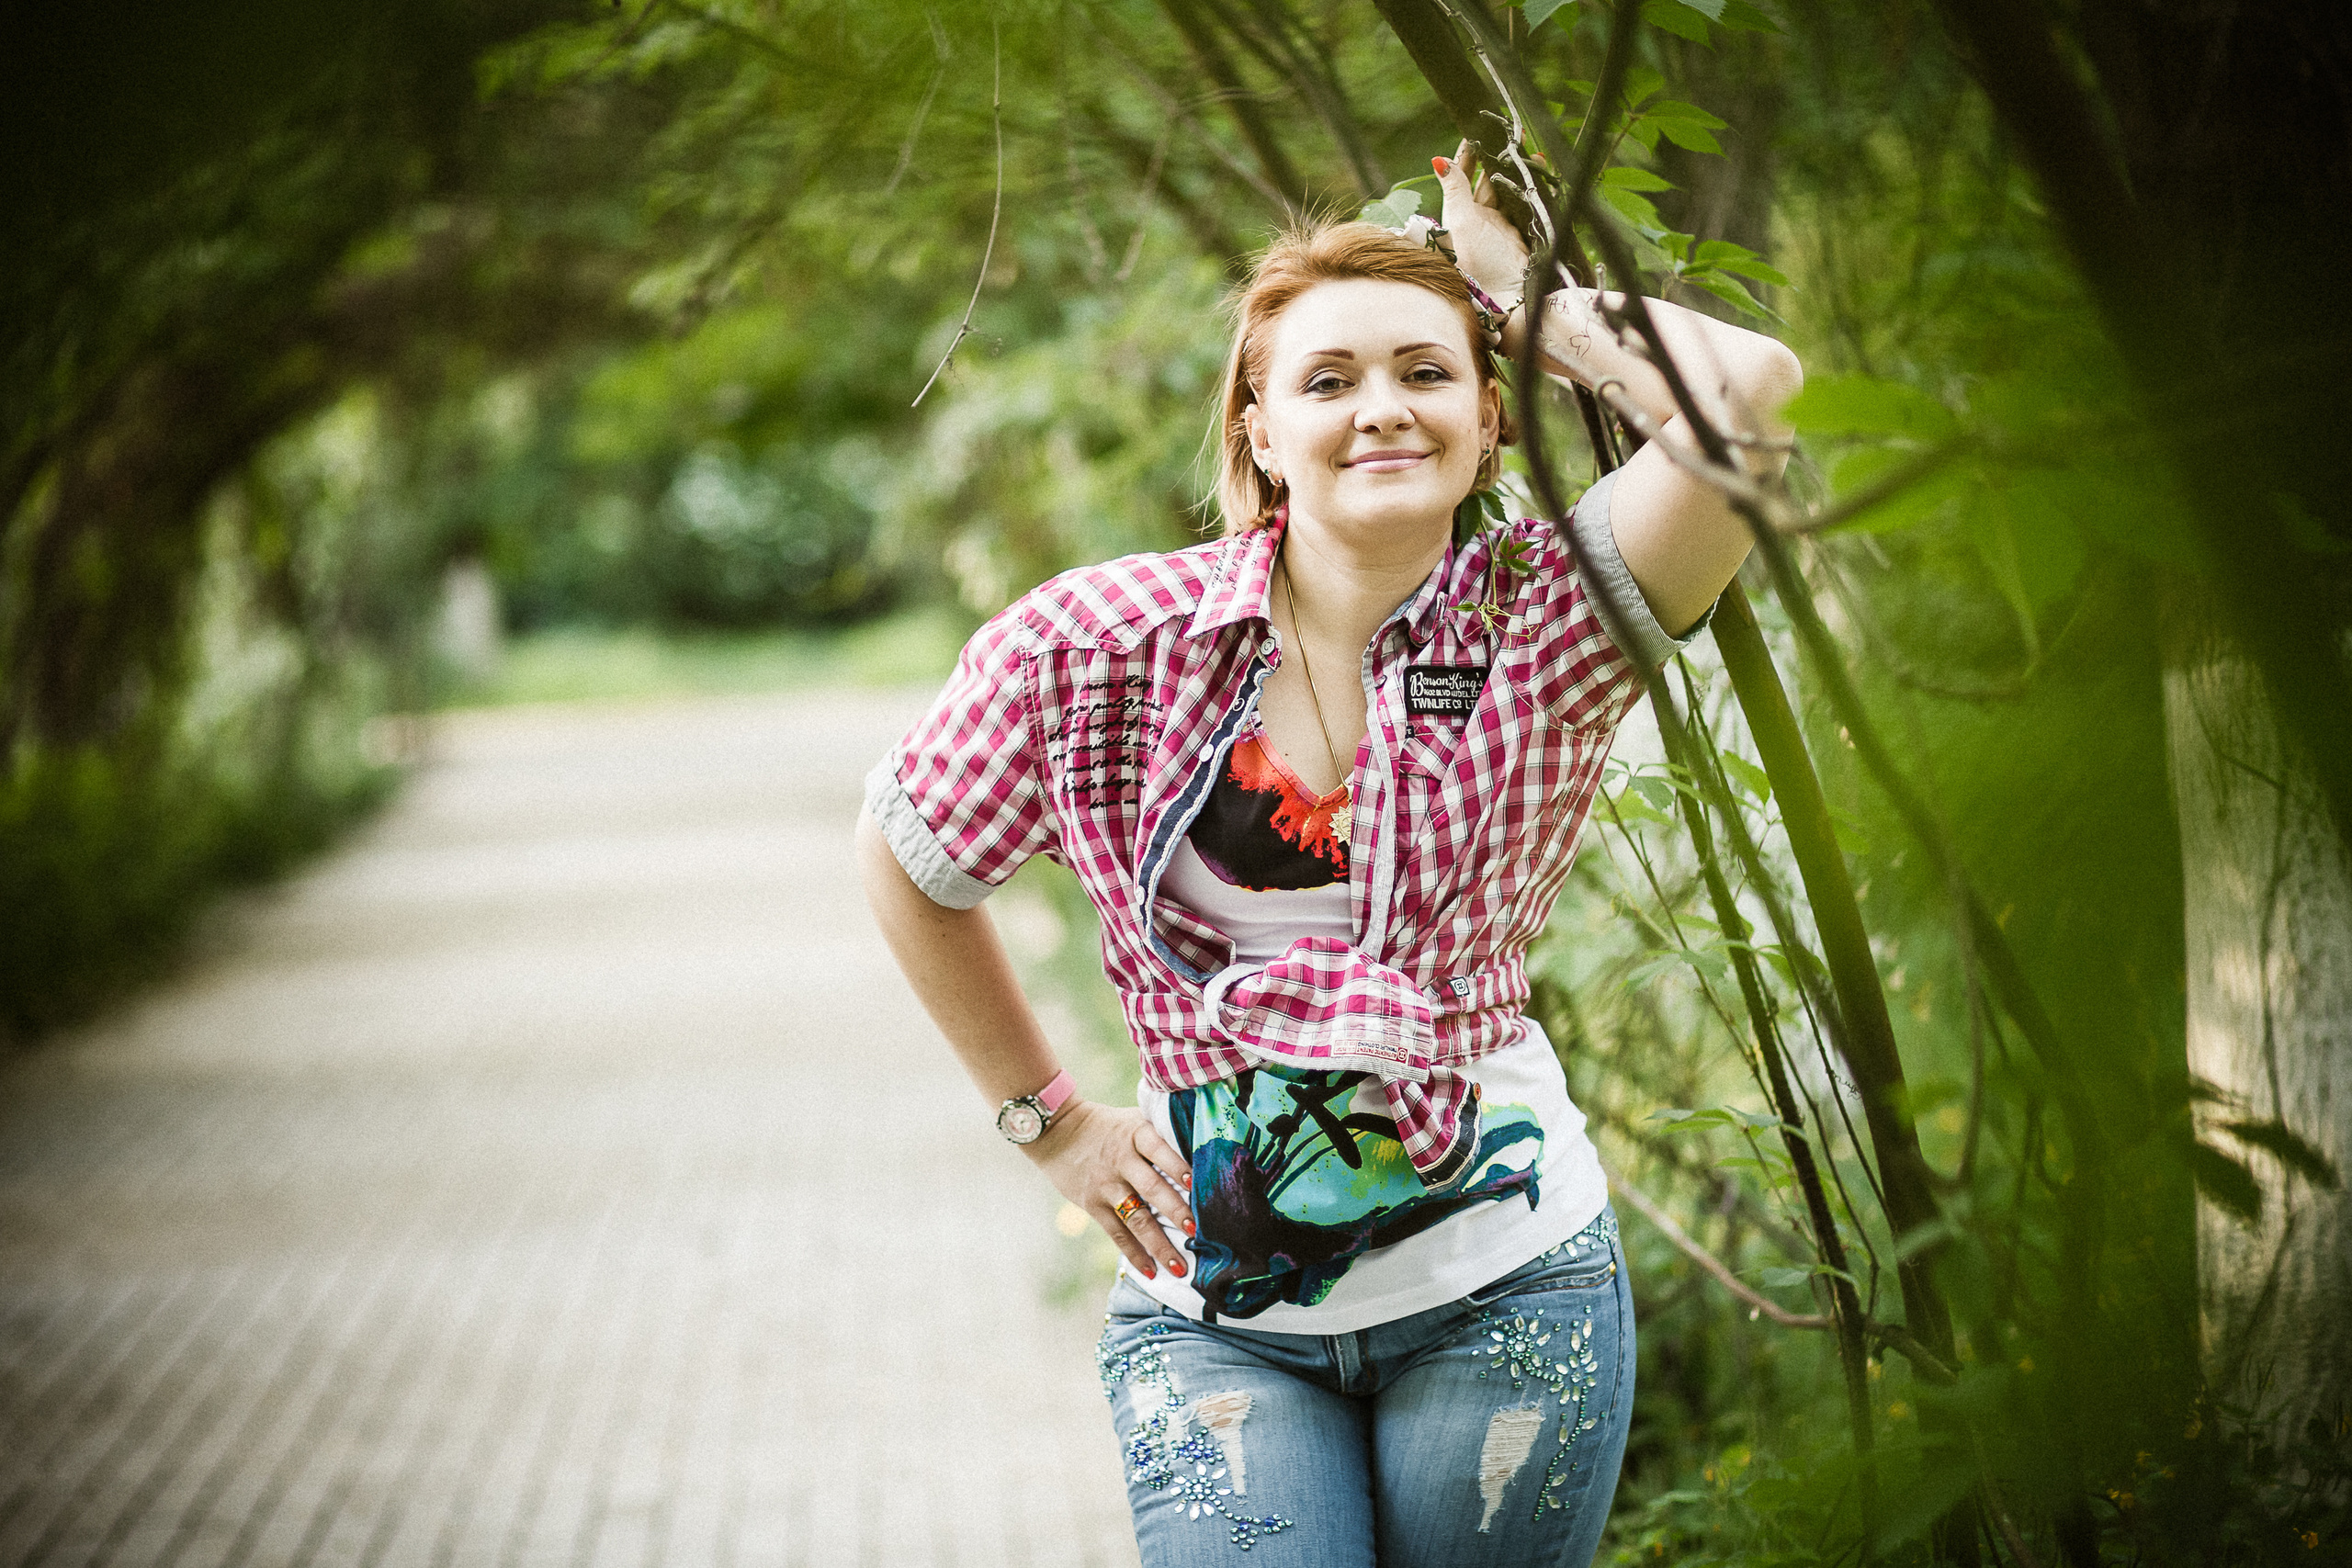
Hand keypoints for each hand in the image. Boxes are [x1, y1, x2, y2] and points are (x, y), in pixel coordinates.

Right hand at [1025, 1098, 1196, 1279]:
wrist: (1059, 1130)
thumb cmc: (1110, 1126)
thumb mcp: (1134, 1119)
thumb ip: (1162, 1132)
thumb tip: (1205, 1149)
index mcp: (1136, 1134)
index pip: (1159, 1149)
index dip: (1177, 1165)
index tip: (1196, 1183)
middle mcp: (1121, 1160)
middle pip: (1151, 1188)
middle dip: (1175, 1211)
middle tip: (1197, 1232)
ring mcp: (1106, 1184)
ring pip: (1136, 1218)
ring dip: (1159, 1244)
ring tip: (1180, 1268)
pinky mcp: (1092, 1204)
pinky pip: (1116, 1233)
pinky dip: (1134, 1253)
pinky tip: (1151, 1272)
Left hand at [1435, 141, 1528, 307]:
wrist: (1504, 298)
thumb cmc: (1476, 262)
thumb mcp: (1461, 221)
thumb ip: (1455, 189)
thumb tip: (1437, 160)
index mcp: (1460, 214)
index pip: (1462, 177)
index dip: (1468, 155)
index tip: (1475, 132)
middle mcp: (1480, 218)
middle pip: (1489, 180)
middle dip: (1498, 157)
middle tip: (1510, 133)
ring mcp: (1502, 226)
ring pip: (1510, 189)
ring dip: (1519, 170)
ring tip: (1530, 151)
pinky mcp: (1522, 233)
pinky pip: (1527, 205)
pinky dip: (1535, 188)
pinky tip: (1542, 172)